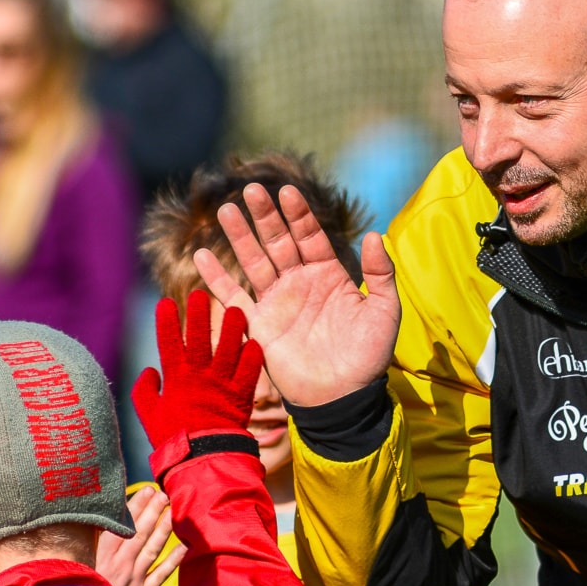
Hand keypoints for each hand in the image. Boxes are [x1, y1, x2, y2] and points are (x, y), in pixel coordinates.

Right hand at [94, 486, 184, 585]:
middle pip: (138, 534)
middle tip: (163, 494)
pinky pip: (161, 575)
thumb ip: (90, 546)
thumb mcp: (79, 568)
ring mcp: (132, 580)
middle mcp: (118, 566)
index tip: (146, 490)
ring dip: (163, 529)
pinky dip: (173, 560)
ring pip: (151, 550)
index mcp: (100, 557)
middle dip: (152, 512)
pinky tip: (184, 546)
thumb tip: (98, 520)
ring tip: (173, 512)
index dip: (134, 507)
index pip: (120, 526)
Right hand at [132, 291, 264, 479]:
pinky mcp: (241, 396)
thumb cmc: (173, 438)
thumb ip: (145, 390)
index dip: (167, 322)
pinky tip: (256, 342)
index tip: (166, 302)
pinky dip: (252, 357)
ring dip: (232, 328)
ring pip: (228, 348)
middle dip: (199, 314)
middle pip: (198, 338)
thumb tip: (150, 369)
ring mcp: (221, 385)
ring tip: (238, 308)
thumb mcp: (149, 414)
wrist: (202, 461)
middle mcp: (198, 377)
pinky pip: (249, 372)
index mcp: (175, 379)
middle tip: (201, 293)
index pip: (168, 342)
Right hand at [195, 182, 397, 407]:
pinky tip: (202, 254)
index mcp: (328, 275)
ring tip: (226, 209)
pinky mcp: (258, 324)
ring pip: (255, 261)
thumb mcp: (384, 312)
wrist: (343, 397)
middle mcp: (300, 283)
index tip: (287, 191)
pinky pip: (234, 296)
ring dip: (240, 236)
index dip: (299, 214)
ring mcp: (277, 302)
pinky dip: (217, 277)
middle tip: (251, 188)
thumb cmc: (368, 356)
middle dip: (265, 216)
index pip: (310, 236)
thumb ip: (382, 274)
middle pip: (279, 241)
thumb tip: (374, 234)